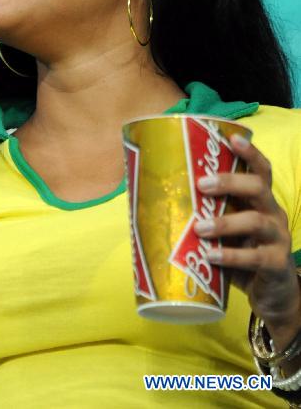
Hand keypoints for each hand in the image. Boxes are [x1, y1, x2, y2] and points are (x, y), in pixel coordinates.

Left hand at [194, 136, 299, 345]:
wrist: (273, 297)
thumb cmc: (242, 255)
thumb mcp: (229, 232)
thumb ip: (208, 216)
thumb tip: (157, 199)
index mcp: (261, 200)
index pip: (261, 170)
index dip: (250, 152)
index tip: (231, 137)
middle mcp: (273, 213)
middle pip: (259, 187)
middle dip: (230, 181)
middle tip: (201, 184)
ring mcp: (278, 239)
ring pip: (256, 221)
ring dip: (226, 222)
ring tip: (200, 228)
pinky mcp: (277, 265)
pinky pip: (256, 257)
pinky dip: (232, 256)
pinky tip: (211, 256)